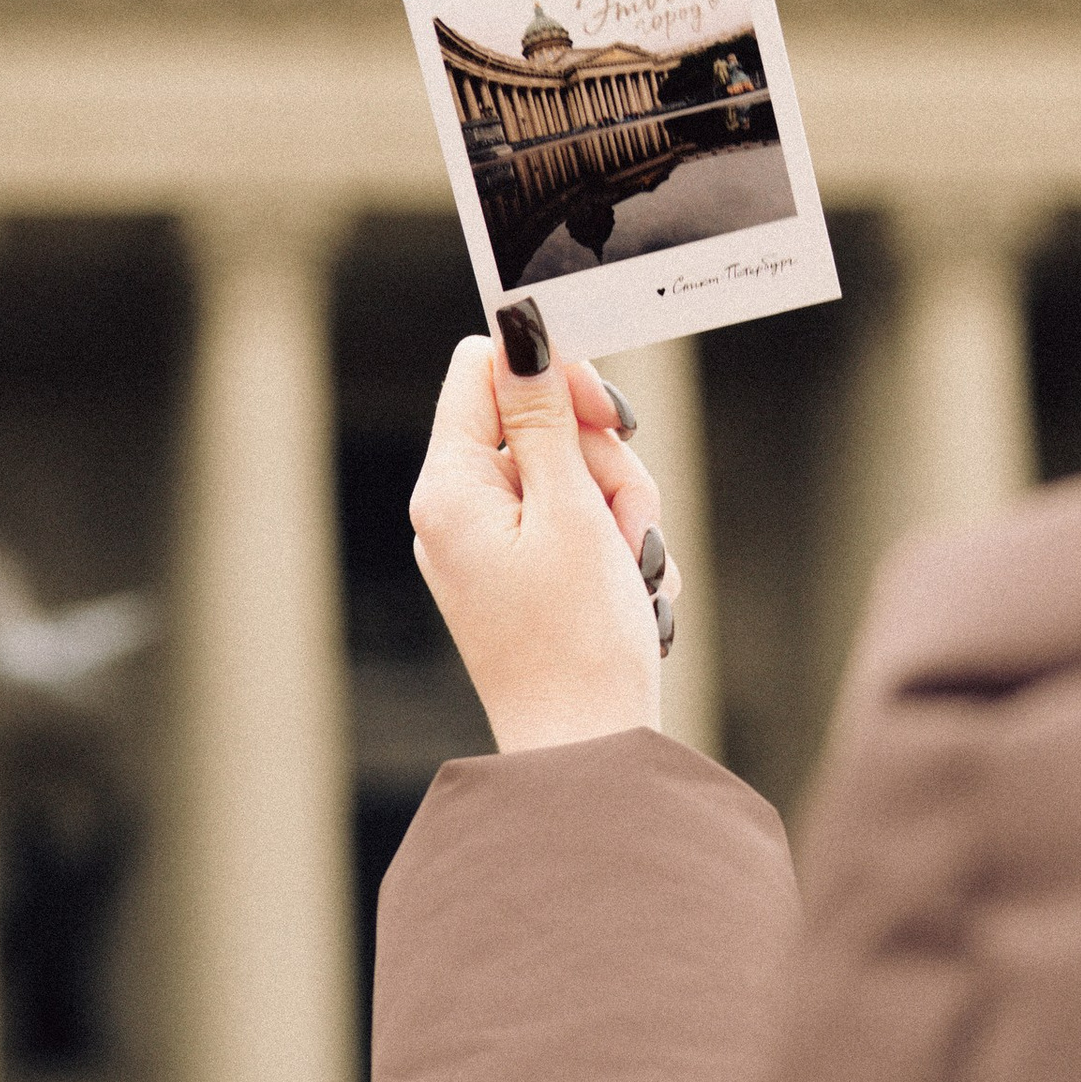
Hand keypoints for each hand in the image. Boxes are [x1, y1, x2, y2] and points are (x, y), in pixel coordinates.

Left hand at [409, 315, 679, 755]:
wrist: (590, 758)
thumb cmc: (578, 642)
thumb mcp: (570, 510)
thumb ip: (545, 414)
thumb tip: (516, 323)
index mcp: (449, 489)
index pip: (484, 369)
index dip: (554, 375)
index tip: (610, 415)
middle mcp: (458, 512)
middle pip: (545, 422)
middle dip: (605, 464)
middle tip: (622, 524)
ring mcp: (494, 547)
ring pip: (578, 473)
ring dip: (623, 513)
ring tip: (630, 573)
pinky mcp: (528, 576)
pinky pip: (586, 524)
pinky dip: (619, 551)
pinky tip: (631, 598)